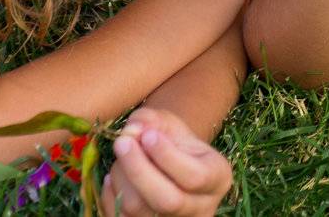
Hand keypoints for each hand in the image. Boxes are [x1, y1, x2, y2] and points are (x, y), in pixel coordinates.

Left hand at [101, 107, 231, 216]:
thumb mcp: (171, 124)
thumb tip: (133, 129)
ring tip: (122, 154)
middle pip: (168, 201)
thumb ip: (152, 120)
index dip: (167, 157)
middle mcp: (201, 208)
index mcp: (217, 178)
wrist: (170, 164)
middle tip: (122, 142)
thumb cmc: (174, 141)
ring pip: (139, 210)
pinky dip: (111, 195)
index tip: (147, 134)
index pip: (194, 177)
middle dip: (139, 170)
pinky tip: (116, 174)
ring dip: (122, 177)